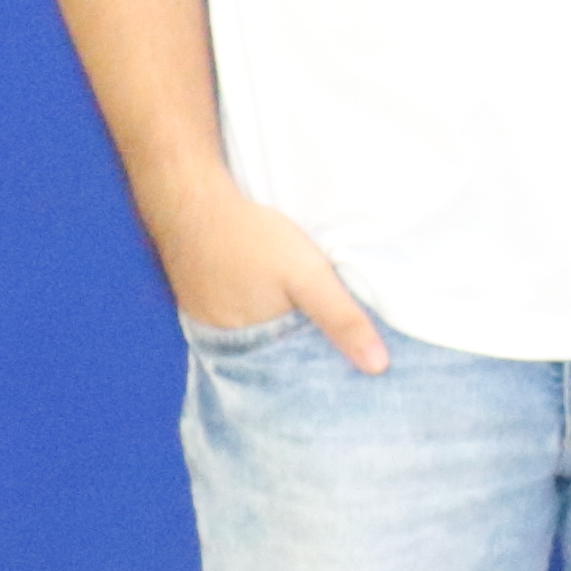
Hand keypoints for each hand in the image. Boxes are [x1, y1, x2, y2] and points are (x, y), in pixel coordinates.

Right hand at [154, 178, 384, 373]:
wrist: (192, 199)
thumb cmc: (251, 238)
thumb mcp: (309, 277)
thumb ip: (342, 319)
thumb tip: (378, 367)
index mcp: (245, 346)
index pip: (290, 371)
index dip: (318, 367)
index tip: (350, 367)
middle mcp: (219, 340)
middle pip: (270, 353)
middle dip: (300, 349)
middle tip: (336, 341)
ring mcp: (204, 317)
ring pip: (253, 332)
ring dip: (278, 327)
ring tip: (309, 318)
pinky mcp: (198, 294)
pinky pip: (234, 312)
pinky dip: (256, 309)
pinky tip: (272, 295)